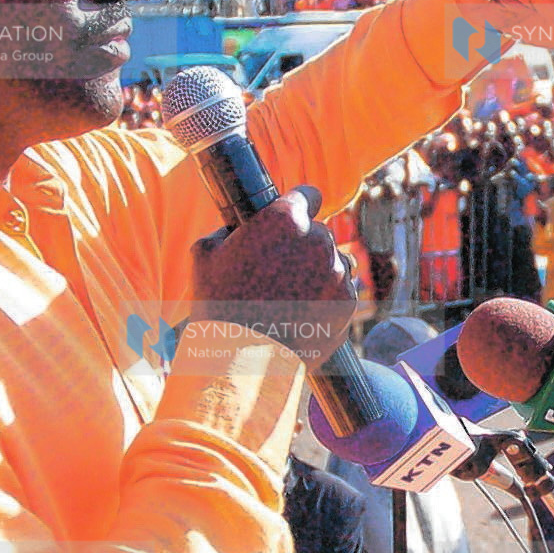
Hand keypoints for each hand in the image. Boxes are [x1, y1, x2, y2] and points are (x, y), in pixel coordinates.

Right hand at [188, 186, 355, 367]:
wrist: (243, 358)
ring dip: (318, 269)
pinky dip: (327, 296)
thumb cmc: (219, 304)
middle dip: (302, 245)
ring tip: (291, 294)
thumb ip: (229, 230)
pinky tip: (304, 311)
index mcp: (285, 219)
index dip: (299, 204)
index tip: (295, 213)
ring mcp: (336, 270)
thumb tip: (237, 230)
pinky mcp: (347, 301)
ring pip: (333, 260)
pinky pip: (341, 288)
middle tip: (279, 269)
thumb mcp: (206, 253)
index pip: (307, 194)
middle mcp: (317, 239)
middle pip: (317, 232)